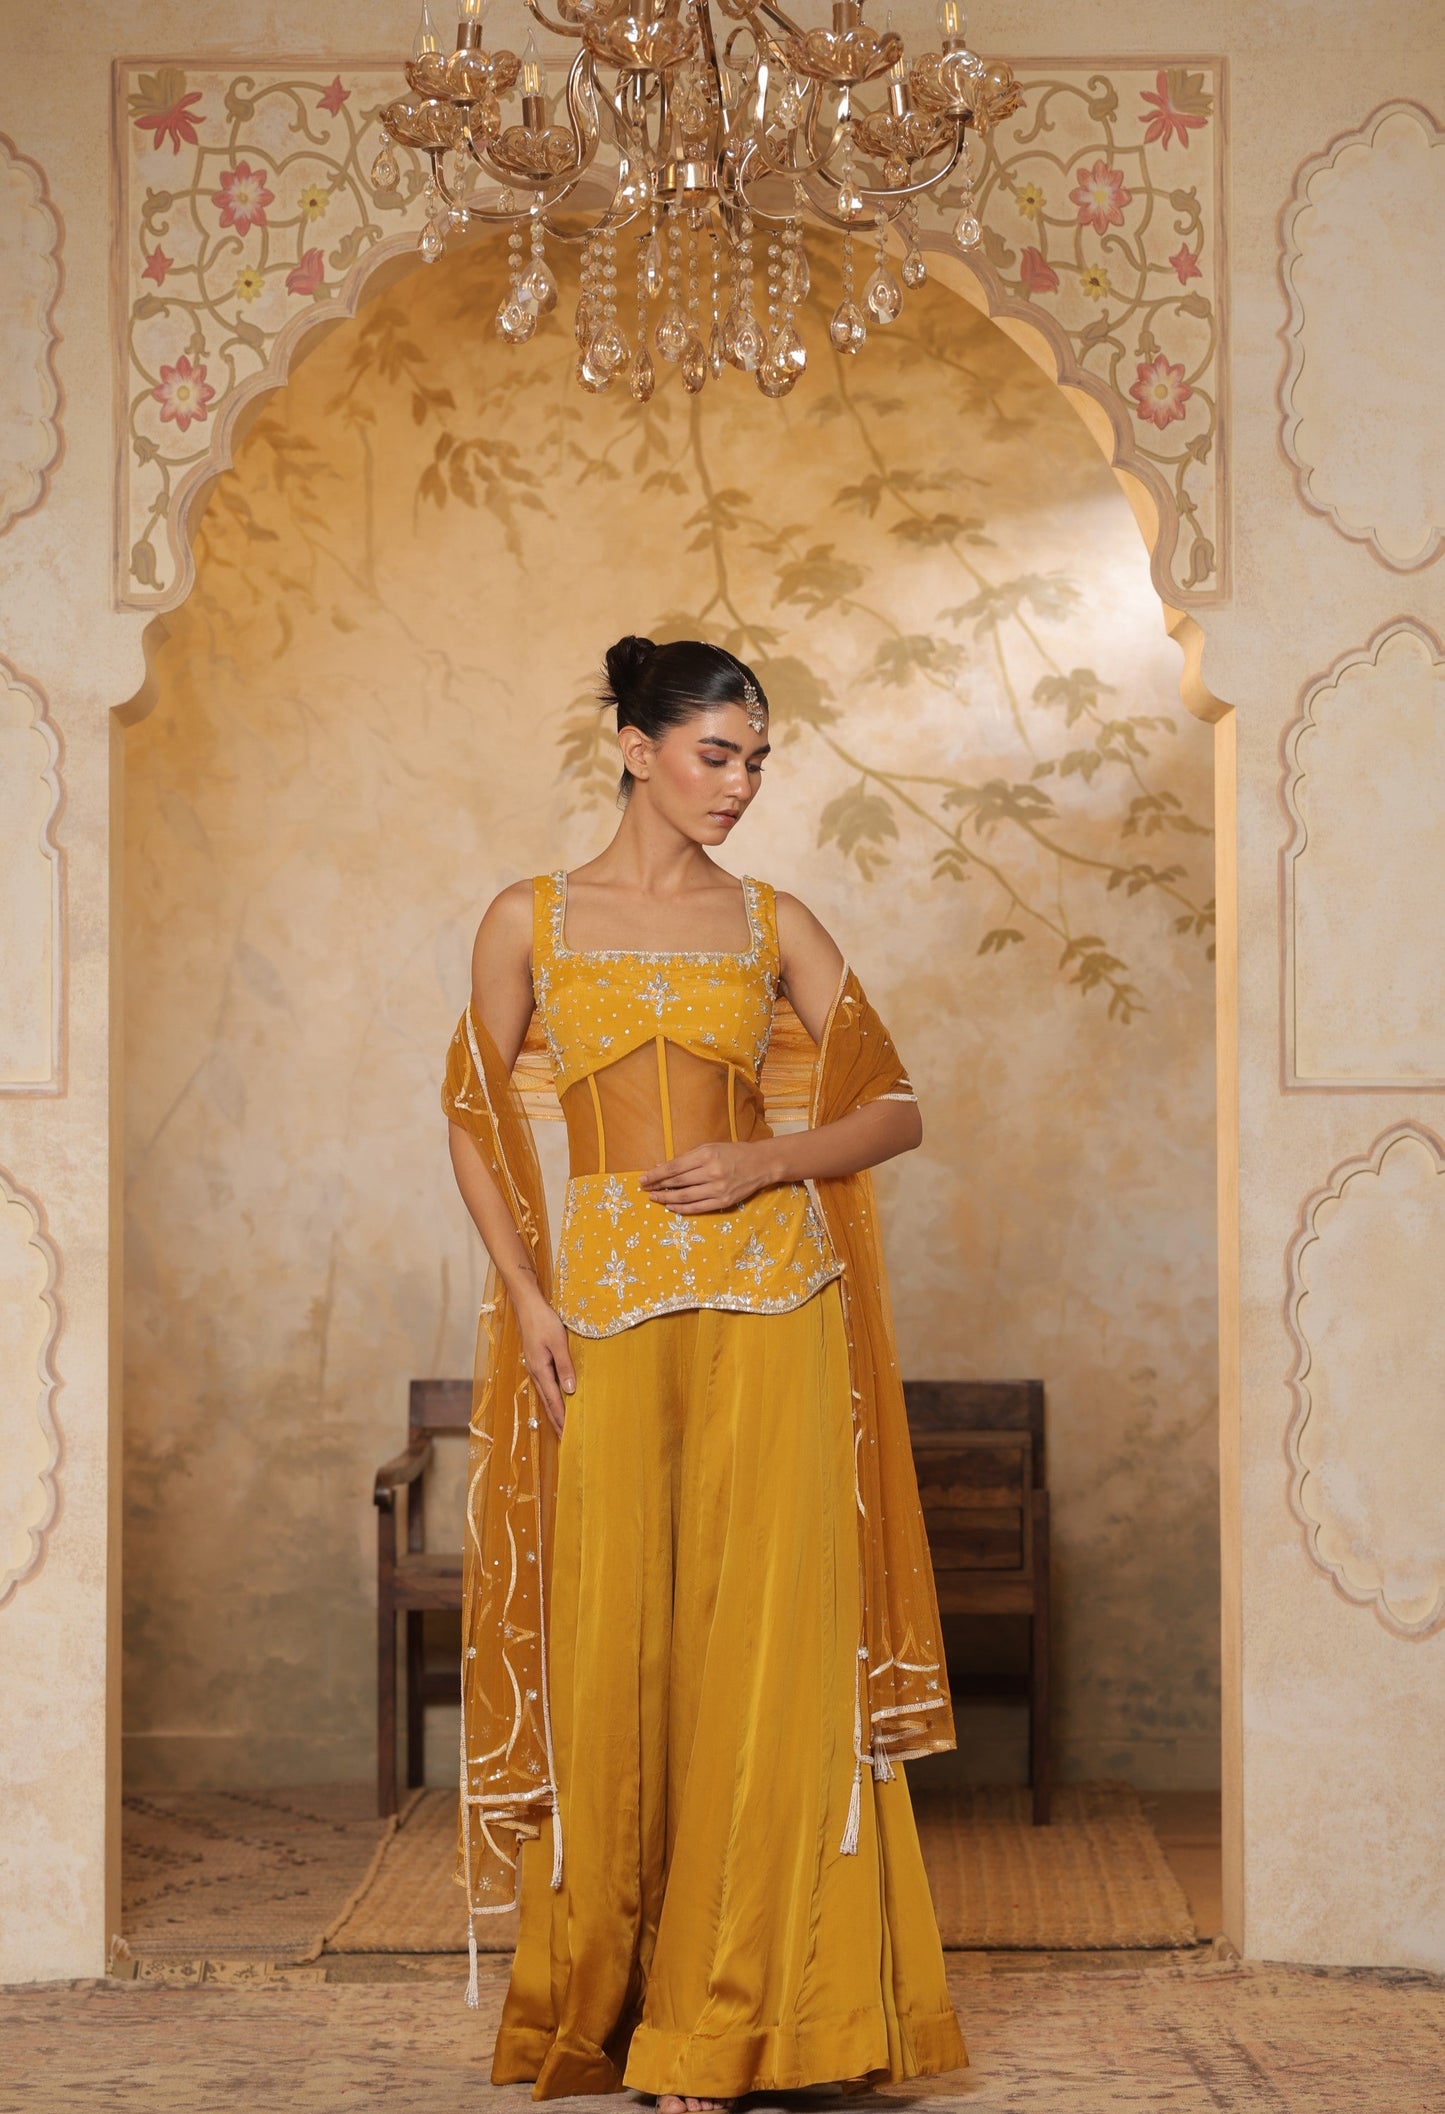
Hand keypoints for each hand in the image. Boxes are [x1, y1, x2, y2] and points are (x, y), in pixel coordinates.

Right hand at [513, 1285, 575, 1437]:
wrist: (526, 1304)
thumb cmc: (543, 1321)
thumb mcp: (558, 1342)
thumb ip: (565, 1365)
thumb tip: (570, 1389)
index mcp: (540, 1370)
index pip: (554, 1400)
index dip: (561, 1418)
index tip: (568, 1435)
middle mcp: (535, 1372)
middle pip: (547, 1402)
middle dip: (556, 1421)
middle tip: (565, 1438)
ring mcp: (534, 1367)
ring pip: (545, 1395)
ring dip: (553, 1411)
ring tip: (561, 1424)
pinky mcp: (536, 1360)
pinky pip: (544, 1385)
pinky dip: (551, 1397)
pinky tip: (555, 1399)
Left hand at [639, 1140, 773, 1214]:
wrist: (760, 1164)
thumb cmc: (733, 1153)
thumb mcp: (709, 1148)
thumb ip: (686, 1158)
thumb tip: (660, 1167)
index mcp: (707, 1155)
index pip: (674, 1167)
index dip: (656, 1174)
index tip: (643, 1178)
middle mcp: (712, 1172)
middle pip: (677, 1182)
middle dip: (658, 1186)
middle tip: (644, 1189)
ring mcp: (718, 1189)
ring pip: (685, 1197)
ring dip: (666, 1199)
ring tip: (654, 1198)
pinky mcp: (723, 1201)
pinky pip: (697, 1207)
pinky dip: (682, 1208)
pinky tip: (671, 1206)